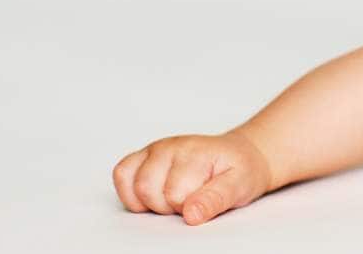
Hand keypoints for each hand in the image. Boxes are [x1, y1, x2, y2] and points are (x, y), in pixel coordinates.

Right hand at [112, 130, 271, 224]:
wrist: (240, 155)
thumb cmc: (238, 169)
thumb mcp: (238, 185)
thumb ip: (215, 200)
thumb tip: (192, 215)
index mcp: (196, 152)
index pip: (175, 195)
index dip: (188, 208)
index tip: (203, 200)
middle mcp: (172, 146)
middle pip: (148, 191)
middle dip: (169, 206)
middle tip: (190, 199)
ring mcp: (156, 149)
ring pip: (134, 186)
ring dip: (151, 201)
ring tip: (175, 195)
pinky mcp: (144, 156)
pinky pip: (121, 174)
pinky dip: (132, 192)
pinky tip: (153, 194)